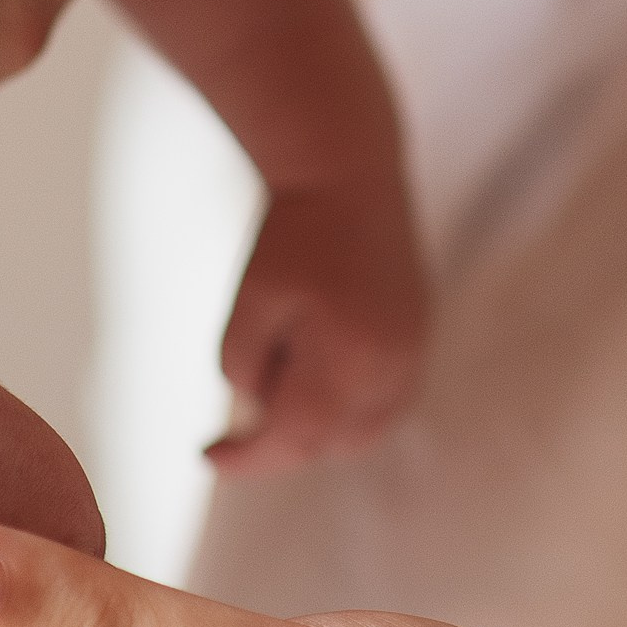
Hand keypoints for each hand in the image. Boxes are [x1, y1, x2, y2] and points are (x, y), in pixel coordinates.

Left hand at [209, 172, 429, 475]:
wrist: (346, 168)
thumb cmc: (291, 233)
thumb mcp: (248, 302)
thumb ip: (243, 368)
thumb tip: (257, 407)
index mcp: (352, 358)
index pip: (297, 438)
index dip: (249, 458)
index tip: (208, 457)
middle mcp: (394, 364)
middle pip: (333, 441)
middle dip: (283, 441)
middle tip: (235, 426)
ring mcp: (414, 349)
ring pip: (365, 428)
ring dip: (321, 429)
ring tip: (276, 394)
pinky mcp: (418, 332)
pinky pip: (387, 399)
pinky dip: (350, 407)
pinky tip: (315, 378)